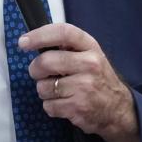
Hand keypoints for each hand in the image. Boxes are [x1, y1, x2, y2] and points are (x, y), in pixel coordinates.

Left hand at [19, 22, 140, 141]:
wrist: (118, 109)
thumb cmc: (97, 79)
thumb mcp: (90, 56)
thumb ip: (68, 48)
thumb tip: (33, 42)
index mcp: (91, 47)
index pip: (63, 33)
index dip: (40, 35)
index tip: (23, 42)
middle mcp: (89, 64)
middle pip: (46, 62)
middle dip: (35, 70)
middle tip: (39, 73)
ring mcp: (84, 86)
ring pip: (43, 87)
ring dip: (45, 91)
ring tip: (59, 92)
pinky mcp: (78, 107)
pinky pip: (48, 106)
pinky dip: (51, 107)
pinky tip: (64, 104)